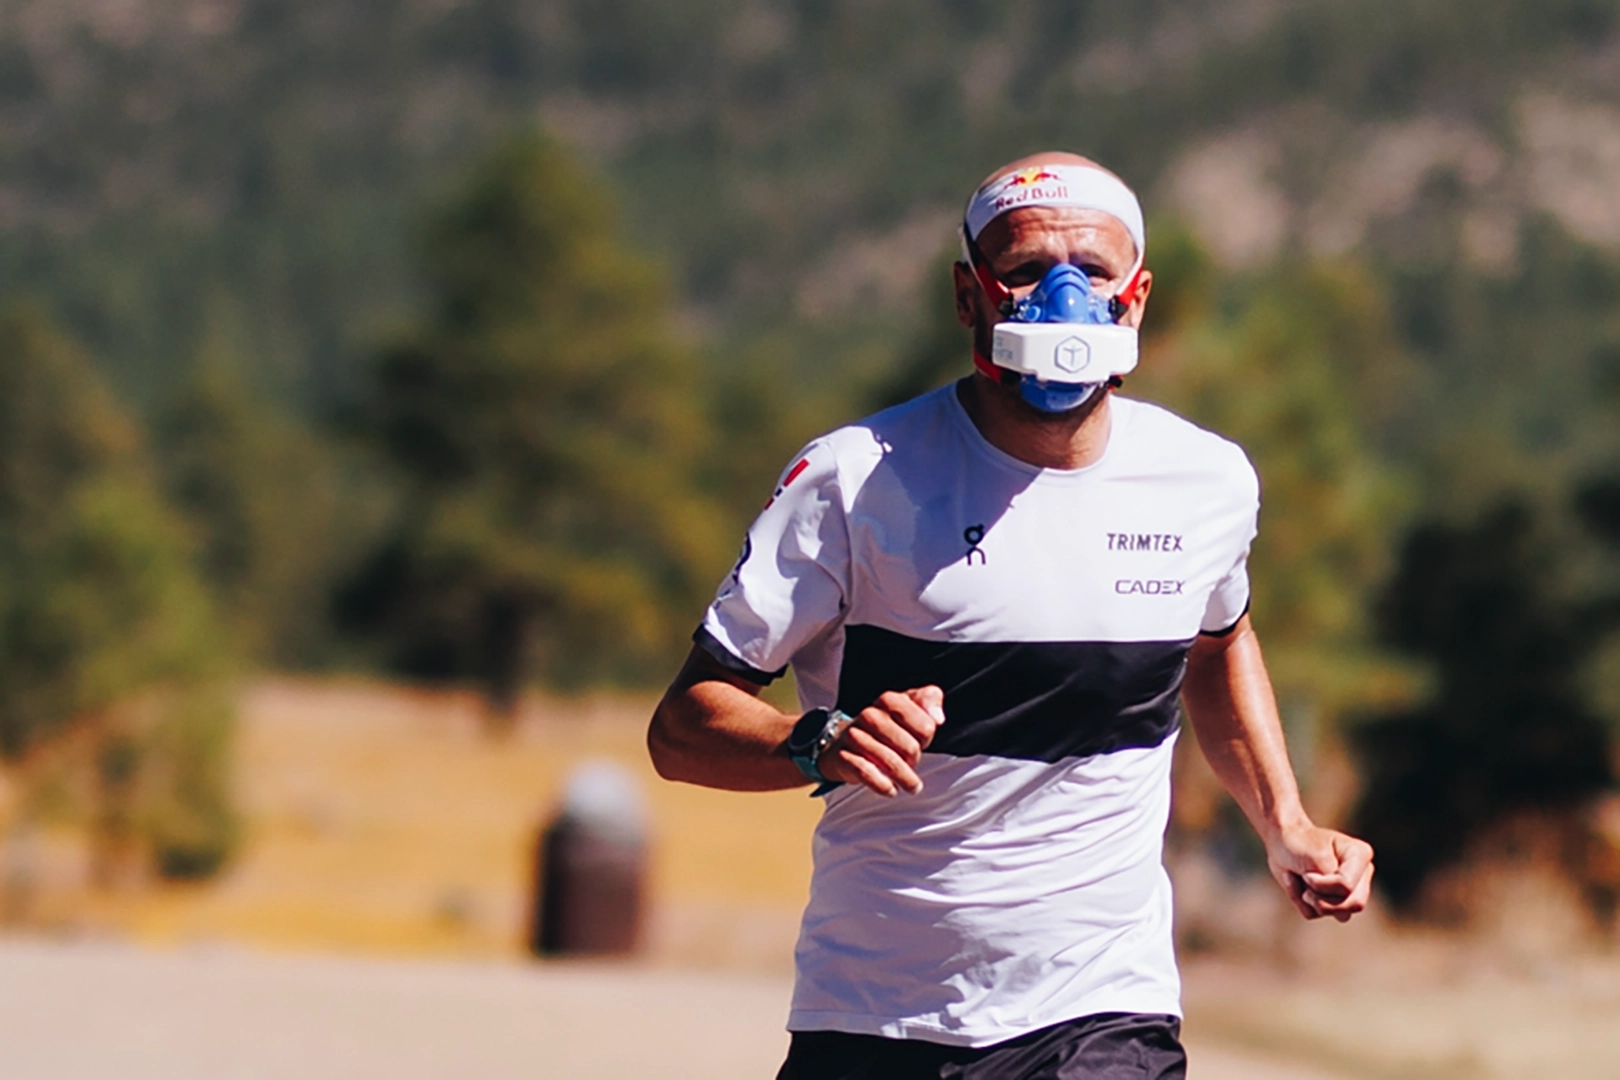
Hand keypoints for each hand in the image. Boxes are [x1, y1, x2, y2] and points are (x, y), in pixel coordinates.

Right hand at [819, 686, 944, 796]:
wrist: (845, 741)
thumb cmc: (886, 726)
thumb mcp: (910, 706)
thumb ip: (930, 700)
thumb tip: (938, 718)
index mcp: (889, 700)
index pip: (925, 726)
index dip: (927, 738)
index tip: (921, 741)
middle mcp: (870, 715)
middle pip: (910, 748)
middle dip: (915, 760)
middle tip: (911, 763)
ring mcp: (855, 736)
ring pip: (890, 762)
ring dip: (905, 779)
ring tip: (912, 786)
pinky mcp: (844, 756)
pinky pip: (867, 773)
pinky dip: (883, 785)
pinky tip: (891, 789)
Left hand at [1266, 822, 1374, 921]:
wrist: (1281, 841)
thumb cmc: (1299, 842)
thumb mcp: (1314, 857)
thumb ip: (1330, 885)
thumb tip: (1342, 918)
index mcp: (1361, 855)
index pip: (1347, 886)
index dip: (1322, 885)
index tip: (1307, 873)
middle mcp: (1360, 875)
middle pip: (1352, 905)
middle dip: (1322, 898)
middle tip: (1305, 880)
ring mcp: (1348, 891)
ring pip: (1337, 915)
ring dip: (1309, 899)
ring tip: (1301, 878)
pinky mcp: (1330, 901)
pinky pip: (1315, 914)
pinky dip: (1299, 901)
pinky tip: (1296, 883)